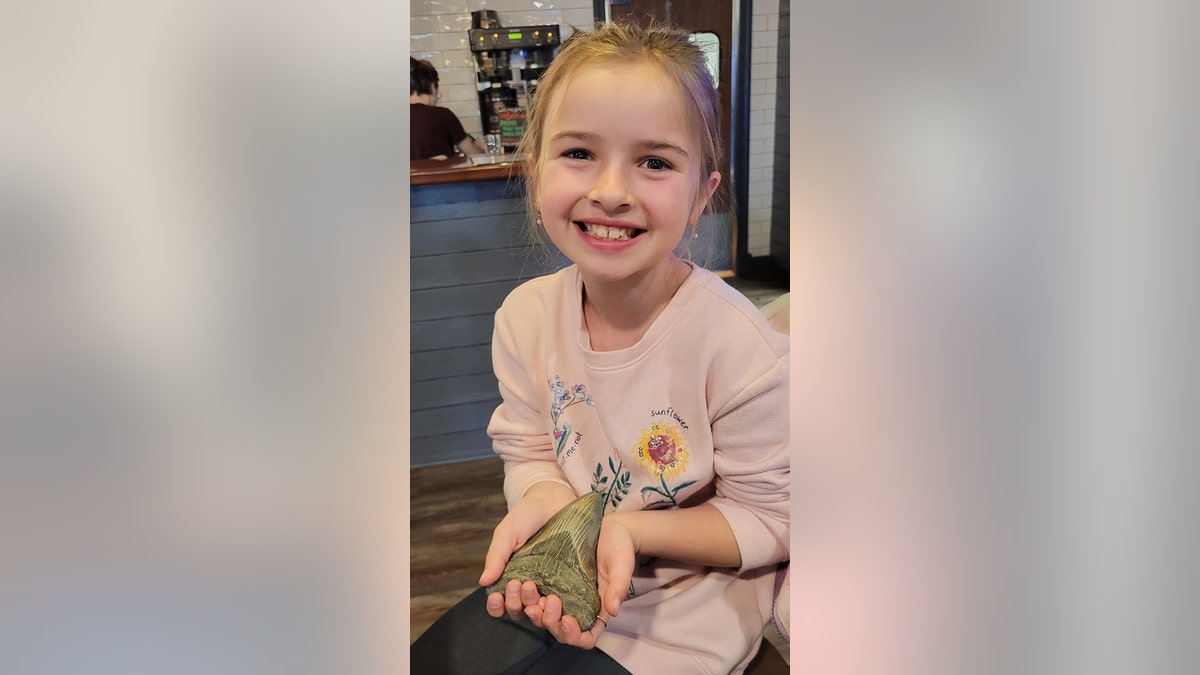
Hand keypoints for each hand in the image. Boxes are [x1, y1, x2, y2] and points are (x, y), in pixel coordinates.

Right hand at [479, 483, 575, 620]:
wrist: (555, 499)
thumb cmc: (527, 515)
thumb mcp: (507, 533)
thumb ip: (496, 556)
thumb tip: (483, 582)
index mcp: (511, 577)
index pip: (501, 603)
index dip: (496, 606)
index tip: (496, 597)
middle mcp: (531, 586)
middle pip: (520, 610)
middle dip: (515, 603)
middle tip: (519, 584)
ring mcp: (552, 586)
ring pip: (542, 612)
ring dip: (537, 609)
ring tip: (537, 592)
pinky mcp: (573, 582)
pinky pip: (567, 603)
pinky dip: (561, 607)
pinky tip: (556, 598)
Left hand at [521, 513, 637, 647]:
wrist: (607, 527)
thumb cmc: (619, 547)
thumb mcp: (622, 563)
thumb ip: (619, 585)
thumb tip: (612, 610)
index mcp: (596, 610)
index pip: (586, 638)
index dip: (574, 636)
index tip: (567, 619)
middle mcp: (576, 608)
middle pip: (559, 630)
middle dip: (549, 621)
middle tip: (546, 601)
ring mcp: (561, 596)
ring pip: (542, 616)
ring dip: (533, 610)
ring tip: (528, 588)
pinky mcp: (548, 582)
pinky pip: (534, 597)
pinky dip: (524, 597)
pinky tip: (519, 583)